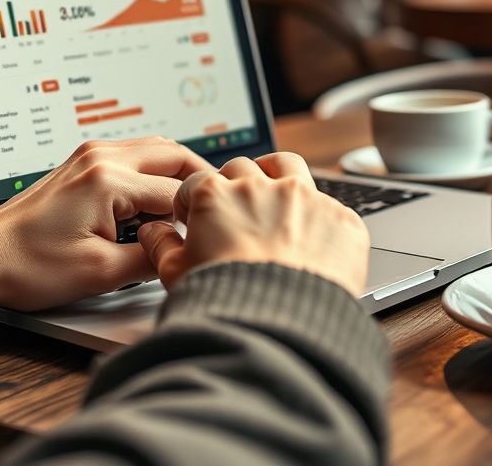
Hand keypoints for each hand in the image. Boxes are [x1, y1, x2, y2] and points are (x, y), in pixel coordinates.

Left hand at [0, 137, 212, 310]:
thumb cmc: (28, 266)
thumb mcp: (101, 274)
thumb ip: (151, 259)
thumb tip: (180, 251)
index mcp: (108, 180)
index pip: (176, 190)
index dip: (197, 214)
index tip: (211, 233)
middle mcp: (100, 157)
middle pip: (173, 152)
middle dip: (198, 179)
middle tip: (214, 207)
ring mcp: (89, 156)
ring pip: (154, 149)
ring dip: (176, 172)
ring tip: (187, 206)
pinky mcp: (82, 163)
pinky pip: (133, 156)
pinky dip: (154, 172)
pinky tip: (157, 202)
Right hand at [138, 153, 370, 295]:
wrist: (282, 326)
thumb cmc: (227, 302)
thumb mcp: (177, 275)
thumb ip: (162, 246)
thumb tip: (152, 233)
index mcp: (216, 196)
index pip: (197, 183)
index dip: (191, 200)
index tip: (193, 215)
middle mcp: (260, 187)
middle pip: (242, 169)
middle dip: (233, 185)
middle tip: (233, 210)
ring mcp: (304, 198)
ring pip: (287, 165)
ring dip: (276, 174)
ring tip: (273, 196)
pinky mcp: (339, 217)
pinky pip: (327, 204)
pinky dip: (316, 217)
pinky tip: (311, 239)